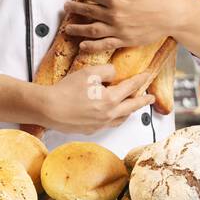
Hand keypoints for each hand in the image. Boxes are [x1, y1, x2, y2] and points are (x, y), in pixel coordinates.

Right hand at [36, 65, 153, 135]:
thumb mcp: (88, 72)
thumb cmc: (67, 90)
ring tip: (132, 107)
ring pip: (121, 118)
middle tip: (151, 98)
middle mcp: (109, 114)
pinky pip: (108, 124)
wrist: (49, 109)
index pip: (131, 87)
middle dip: (143, 101)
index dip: (140, 80)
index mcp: (111, 99)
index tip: (147, 76)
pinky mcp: (90, 130)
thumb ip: (106, 70)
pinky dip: (115, 118)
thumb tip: (114, 74)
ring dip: (129, 111)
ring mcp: (100, 124)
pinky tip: (112, 115)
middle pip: (131, 107)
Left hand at [62, 0, 193, 53]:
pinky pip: (104, 45)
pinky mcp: (125, 40)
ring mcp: (118, 29)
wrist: (173, 14)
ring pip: (91, 30)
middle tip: (66, 8)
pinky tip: (82, 46)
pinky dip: (91, 47)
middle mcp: (114, 15)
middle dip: (74, 9)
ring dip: (77, 29)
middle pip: (88, 12)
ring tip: (67, 29)